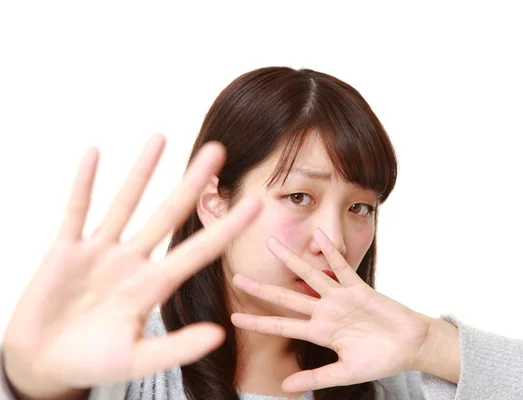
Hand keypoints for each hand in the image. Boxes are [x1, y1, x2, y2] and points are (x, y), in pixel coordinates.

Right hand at [2, 135, 261, 399]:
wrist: (45, 364)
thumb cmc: (93, 363)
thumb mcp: (137, 360)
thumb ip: (177, 347)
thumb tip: (220, 334)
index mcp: (154, 287)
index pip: (199, 252)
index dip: (227, 228)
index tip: (256, 203)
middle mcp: (133, 262)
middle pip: (169, 215)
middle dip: (193, 184)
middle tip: (218, 150)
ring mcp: (101, 252)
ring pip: (126, 203)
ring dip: (143, 171)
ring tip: (162, 136)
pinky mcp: (66, 250)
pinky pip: (76, 211)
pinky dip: (84, 185)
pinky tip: (94, 154)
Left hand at [230, 228, 433, 392]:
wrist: (410, 346)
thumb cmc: (380, 360)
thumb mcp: (345, 373)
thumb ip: (316, 377)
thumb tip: (284, 387)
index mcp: (320, 332)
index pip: (282, 325)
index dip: (259, 321)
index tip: (234, 317)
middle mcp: (324, 311)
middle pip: (287, 297)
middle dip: (262, 288)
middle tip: (237, 276)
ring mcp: (339, 297)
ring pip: (309, 275)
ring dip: (290, 259)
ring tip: (270, 243)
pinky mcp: (357, 288)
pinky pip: (341, 267)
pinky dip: (330, 252)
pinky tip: (317, 236)